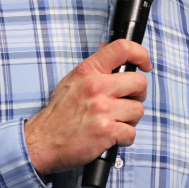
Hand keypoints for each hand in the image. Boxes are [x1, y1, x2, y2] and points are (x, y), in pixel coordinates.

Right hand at [24, 39, 149, 175]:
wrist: (43, 140)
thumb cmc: (58, 113)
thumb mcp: (71, 81)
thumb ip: (93, 67)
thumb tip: (106, 47)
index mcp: (88, 71)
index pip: (122, 48)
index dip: (141, 54)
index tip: (145, 65)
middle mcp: (96, 87)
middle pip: (140, 82)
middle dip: (138, 94)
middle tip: (128, 102)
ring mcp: (102, 109)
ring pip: (138, 109)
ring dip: (131, 119)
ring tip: (116, 122)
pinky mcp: (106, 131)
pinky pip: (132, 132)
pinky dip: (125, 138)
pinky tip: (112, 136)